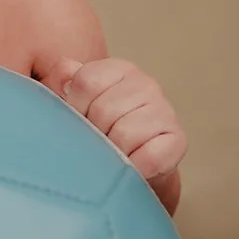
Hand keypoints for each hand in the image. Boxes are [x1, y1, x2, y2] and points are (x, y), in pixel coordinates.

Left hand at [37, 56, 186, 182]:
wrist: (129, 168)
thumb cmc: (96, 132)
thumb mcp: (72, 103)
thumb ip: (60, 82)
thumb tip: (64, 74)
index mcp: (118, 70)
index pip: (86, 81)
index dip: (75, 106)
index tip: (78, 119)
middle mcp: (145, 85)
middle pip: (103, 110)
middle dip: (92, 133)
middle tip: (94, 143)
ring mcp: (165, 111)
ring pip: (124, 134)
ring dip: (111, 153)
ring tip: (110, 155)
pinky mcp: (177, 141)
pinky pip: (150, 156)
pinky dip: (135, 167)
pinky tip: (130, 167)